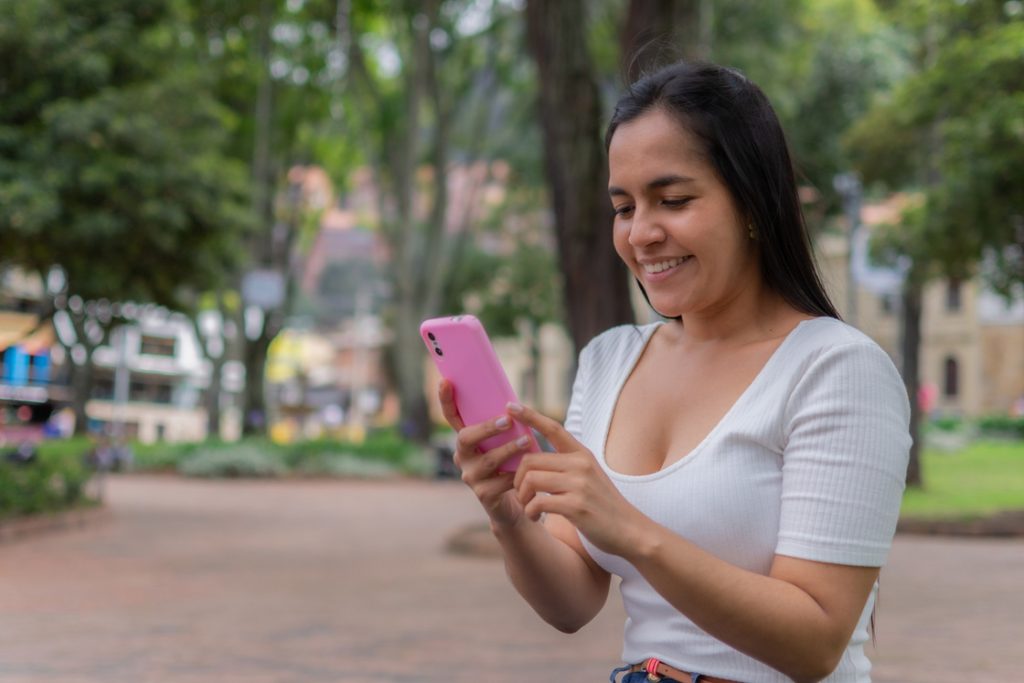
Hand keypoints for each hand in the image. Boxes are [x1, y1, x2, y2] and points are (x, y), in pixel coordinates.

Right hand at [438, 380, 531, 528]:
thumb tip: (515, 403)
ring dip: (508, 449)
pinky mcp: (483, 495)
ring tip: (527, 442)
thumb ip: (504, 425)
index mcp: (467, 439)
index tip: (445, 381)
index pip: (452, 417)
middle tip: (508, 420)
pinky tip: (529, 471)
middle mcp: (463, 456)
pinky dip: (517, 474)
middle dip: (487, 428)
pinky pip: (502, 482)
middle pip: (465, 438)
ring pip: (488, 460)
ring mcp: (471, 476)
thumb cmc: (512, 464)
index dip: (446, 400)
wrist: (516, 502)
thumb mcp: (505, 441)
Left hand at [508, 402, 642, 555]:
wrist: (630, 531)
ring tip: (528, 507)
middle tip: (521, 493)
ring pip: (530, 479)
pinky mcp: (576, 506)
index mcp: (582, 454)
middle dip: (517, 478)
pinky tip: (535, 517)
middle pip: (530, 459)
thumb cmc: (604, 506)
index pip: (552, 428)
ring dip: (522, 497)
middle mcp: (581, 464)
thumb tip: (531, 462)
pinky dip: (530, 512)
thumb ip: (565, 467)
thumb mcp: (588, 477)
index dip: (529, 416)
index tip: (510, 406)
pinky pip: (537, 503)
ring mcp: (579, 484)